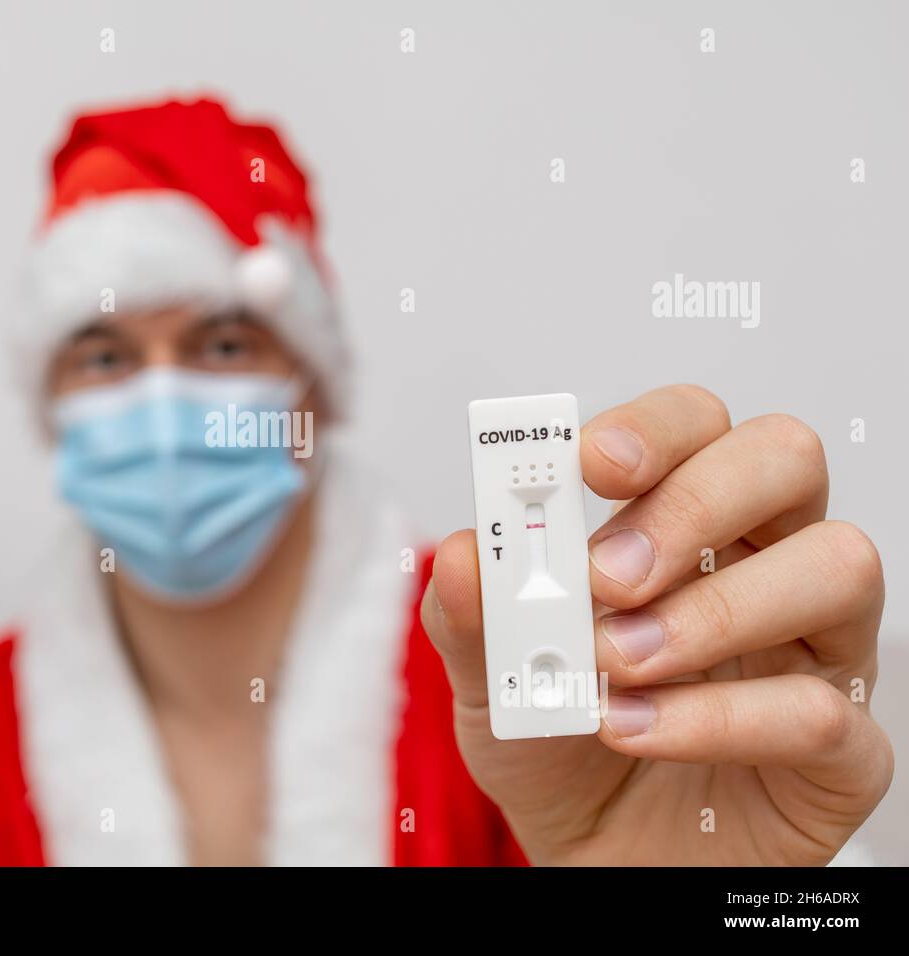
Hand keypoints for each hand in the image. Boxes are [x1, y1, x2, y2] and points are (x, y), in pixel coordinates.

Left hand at [421, 385, 892, 864]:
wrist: (588, 857)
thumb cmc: (555, 748)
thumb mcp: (489, 678)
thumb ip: (472, 614)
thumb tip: (463, 552)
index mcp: (685, 527)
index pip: (700, 426)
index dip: (654, 426)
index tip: (586, 461)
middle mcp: (763, 567)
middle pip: (787, 459)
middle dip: (693, 502)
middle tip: (606, 574)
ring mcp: (817, 652)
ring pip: (838, 566)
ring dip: (712, 611)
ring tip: (616, 663)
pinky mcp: (843, 750)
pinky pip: (822, 710)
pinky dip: (714, 718)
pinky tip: (632, 731)